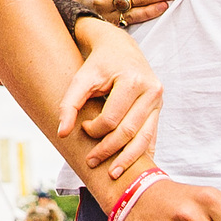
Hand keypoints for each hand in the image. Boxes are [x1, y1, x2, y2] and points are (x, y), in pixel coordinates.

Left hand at [57, 35, 160, 179]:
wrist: (120, 47)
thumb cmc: (98, 64)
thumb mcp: (81, 78)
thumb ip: (69, 104)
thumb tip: (62, 134)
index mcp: (133, 81)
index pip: (112, 118)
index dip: (95, 130)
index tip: (84, 128)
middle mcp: (151, 91)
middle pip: (129, 131)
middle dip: (109, 150)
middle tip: (92, 162)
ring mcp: (158, 101)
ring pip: (145, 138)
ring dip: (128, 159)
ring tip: (112, 174)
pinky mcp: (158, 108)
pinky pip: (152, 135)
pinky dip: (143, 152)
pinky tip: (135, 168)